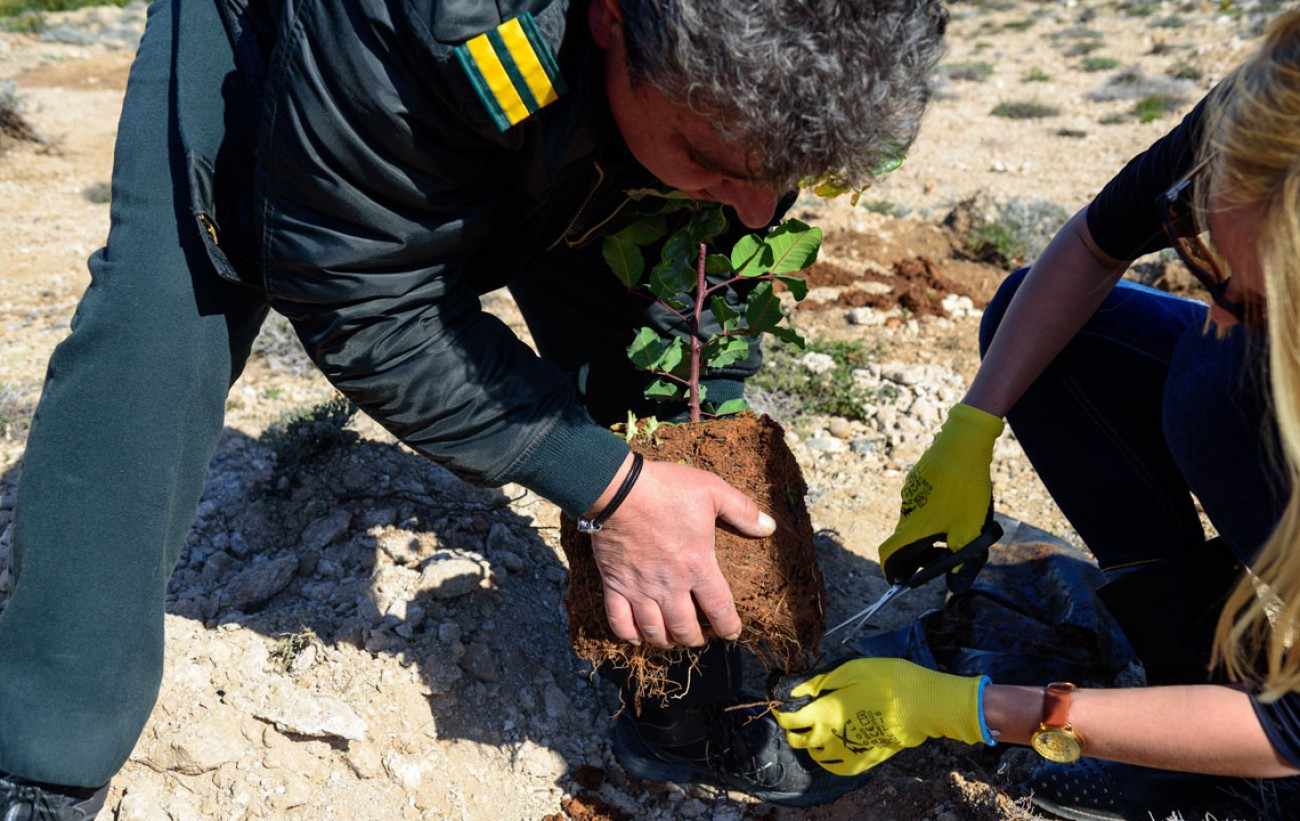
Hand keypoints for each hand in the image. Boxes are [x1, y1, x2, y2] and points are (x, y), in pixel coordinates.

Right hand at [589, 458, 775, 647]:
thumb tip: (769, 527)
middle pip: (685, 628)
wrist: (617, 490)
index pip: (719, 609)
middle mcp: (670, 586)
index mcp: (698, 566)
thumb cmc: (667, 490)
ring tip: (672, 639)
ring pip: (654, 631)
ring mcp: (640, 589)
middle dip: (695, 639)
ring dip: (666, 641)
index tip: (731, 633)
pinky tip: (637, 637)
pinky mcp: (614, 585)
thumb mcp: (712, 491)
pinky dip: (629, 635)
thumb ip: (742, 511)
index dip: (728, 627)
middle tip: (699, 637)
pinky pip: (620, 622)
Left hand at [774, 657, 991, 775]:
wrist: (922, 705)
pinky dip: (826, 759)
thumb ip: (820, 682)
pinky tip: (830, 748)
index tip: (780, 704)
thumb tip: (797, 691)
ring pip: (814, 755)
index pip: (790, 720)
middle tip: (796, 716)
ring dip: (808, 742)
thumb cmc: (888, 681)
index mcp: (825, 712)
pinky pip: (835, 767)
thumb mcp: (851, 670)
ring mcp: (847, 752)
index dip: (781, 713)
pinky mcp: (863, 761)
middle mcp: (831, 737)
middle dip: (791, 728)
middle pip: (798, 740)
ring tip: (815, 728)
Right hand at [878, 403, 1002, 583]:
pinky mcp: (918, 478)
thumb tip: (955, 584)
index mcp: (914, 528)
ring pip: (914, 521)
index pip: (888, 555)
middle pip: (904, 541)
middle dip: (920, 553)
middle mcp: (905, 511)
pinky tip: (955, 502)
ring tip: (958, 525)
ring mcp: (910, 492)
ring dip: (929, 531)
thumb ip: (962, 560)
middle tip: (944, 555)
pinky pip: (920, 503)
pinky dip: (932, 512)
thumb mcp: (970, 530)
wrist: (962, 444)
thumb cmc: (966, 489)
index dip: (891, 571)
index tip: (900, 580)